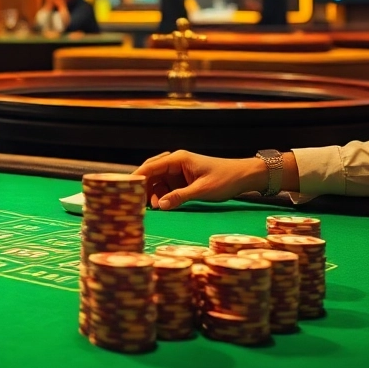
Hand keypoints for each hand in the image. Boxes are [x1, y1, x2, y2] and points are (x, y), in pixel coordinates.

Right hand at [132, 151, 267, 209]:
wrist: (244, 177)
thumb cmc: (225, 179)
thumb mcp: (202, 190)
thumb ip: (180, 197)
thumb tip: (160, 206)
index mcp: (178, 159)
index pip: (150, 166)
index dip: (136, 177)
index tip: (124, 187)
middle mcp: (175, 163)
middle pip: (151, 173)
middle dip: (143, 187)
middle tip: (136, 202)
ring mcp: (179, 172)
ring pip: (158, 182)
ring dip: (154, 194)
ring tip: (155, 208)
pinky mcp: (183, 180)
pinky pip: (167, 187)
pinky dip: (163, 196)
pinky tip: (163, 206)